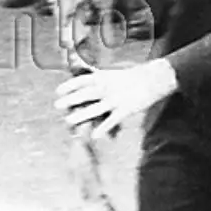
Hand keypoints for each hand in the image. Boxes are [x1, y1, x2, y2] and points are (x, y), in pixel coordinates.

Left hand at [54, 60, 177, 137]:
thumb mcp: (111, 74)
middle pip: (86, 94)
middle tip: (57, 105)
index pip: (82, 80)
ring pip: (96, 108)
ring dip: (81, 115)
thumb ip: (97, 79)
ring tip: (68, 121)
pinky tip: (95, 136)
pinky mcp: (126, 109)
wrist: (153, 79)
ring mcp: (116, 99)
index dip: (69, 85)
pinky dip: (103, 128)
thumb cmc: (130, 78)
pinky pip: (112, 120)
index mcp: (103, 77)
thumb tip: (84, 81)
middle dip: (71, 100)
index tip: (58, 91)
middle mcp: (107, 87)